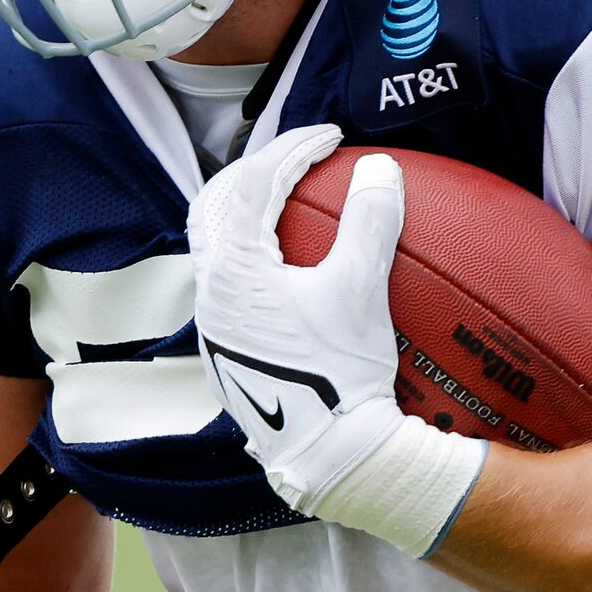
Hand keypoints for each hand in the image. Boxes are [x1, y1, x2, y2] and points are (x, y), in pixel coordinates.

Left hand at [187, 124, 481, 554]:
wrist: (329, 454)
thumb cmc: (341, 372)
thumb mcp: (361, 289)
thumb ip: (369, 222)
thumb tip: (380, 168)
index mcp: (234, 268)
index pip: (254, 183)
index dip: (293, 147)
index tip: (331, 137)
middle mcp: (211, 293)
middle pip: (215, 207)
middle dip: (253, 172)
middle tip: (296, 158)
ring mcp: (213, 327)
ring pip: (214, 248)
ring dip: (245, 216)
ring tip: (286, 205)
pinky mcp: (226, 354)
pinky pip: (227, 284)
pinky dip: (251, 256)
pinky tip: (287, 271)